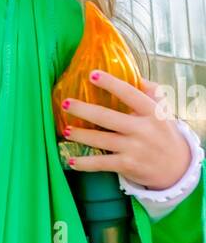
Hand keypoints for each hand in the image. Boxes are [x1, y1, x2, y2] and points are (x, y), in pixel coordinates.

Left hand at [62, 71, 191, 189]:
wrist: (177, 167)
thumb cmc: (164, 134)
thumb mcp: (163, 112)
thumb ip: (151, 92)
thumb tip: (136, 76)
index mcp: (151, 112)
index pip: (130, 94)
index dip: (111, 83)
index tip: (92, 75)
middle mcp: (142, 129)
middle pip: (107, 117)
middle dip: (84, 110)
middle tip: (65, 103)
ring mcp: (134, 148)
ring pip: (100, 140)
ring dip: (80, 135)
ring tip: (65, 130)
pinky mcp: (127, 165)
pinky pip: (101, 164)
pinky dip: (85, 163)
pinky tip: (72, 161)